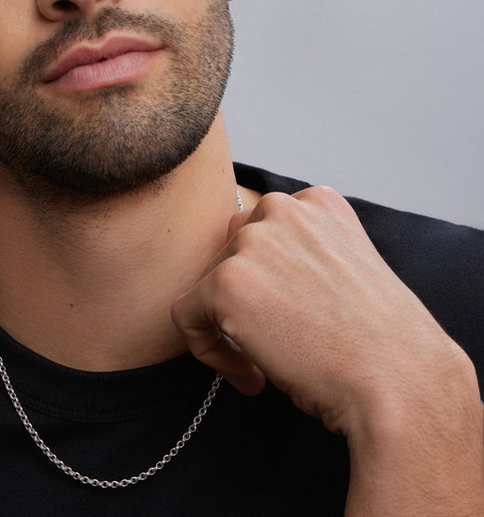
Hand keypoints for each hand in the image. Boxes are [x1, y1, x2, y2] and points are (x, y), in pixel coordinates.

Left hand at [171, 186, 483, 514]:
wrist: (399, 382)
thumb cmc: (381, 343)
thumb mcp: (346, 271)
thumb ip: (303, 253)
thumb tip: (256, 274)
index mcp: (316, 203)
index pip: (261, 230)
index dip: (265, 279)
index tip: (285, 316)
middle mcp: (281, 209)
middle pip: (229, 252)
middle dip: (243, 298)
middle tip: (273, 342)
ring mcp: (252, 242)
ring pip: (207, 284)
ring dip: (226, 326)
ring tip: (263, 364)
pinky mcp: (226, 282)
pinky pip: (186, 316)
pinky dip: (207, 350)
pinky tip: (249, 375)